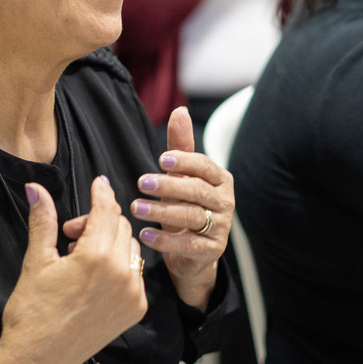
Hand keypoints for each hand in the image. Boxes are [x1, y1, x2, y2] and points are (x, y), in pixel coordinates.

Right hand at [2, 178, 146, 363]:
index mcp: (96, 256)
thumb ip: (43, 221)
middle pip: (120, 226)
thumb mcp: (36, 262)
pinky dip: (120, 267)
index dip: (101, 194)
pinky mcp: (136, 310)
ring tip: (80, 259)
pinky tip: (94, 278)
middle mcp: (121, 273)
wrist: (38, 361)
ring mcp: (133, 293)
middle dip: (98, 221)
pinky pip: (136, 273)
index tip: (99, 183)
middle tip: (70, 235)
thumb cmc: (32, 312)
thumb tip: (35, 188)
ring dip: (110, 243)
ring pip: (131, 248)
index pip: (106, 210)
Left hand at [131, 106, 233, 310]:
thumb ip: (181, 147)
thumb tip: (180, 110)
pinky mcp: (212, 250)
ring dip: (162, 211)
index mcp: (220, 180)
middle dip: (168, 185)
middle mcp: (225, 202)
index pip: (204, 166)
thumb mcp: (181, 177)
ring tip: (136, 208)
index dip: (184, 161)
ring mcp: (222, 228)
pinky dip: (165, 240)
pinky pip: (189, 244)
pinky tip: (144, 235)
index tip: (161, 159)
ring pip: (192, 216)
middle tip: (141, 183)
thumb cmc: (185, 206)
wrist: (193, 253)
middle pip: (197, 190)